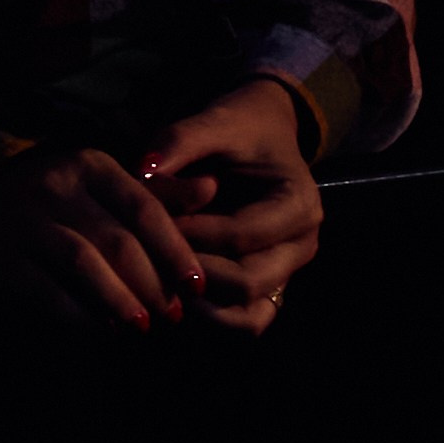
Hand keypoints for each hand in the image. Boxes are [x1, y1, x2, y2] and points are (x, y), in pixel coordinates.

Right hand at [0, 144, 208, 334]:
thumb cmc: (62, 198)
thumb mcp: (106, 184)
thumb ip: (158, 194)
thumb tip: (212, 187)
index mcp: (90, 164)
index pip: (143, 207)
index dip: (175, 250)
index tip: (196, 287)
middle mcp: (55, 185)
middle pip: (117, 240)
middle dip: (151, 284)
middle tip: (171, 317)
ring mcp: (24, 219)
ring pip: (83, 263)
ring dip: (118, 301)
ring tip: (140, 328)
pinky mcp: (0, 256)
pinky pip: (47, 292)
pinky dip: (79, 318)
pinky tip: (101, 335)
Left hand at [137, 79, 321, 336]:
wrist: (264, 133)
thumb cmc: (240, 126)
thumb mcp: (215, 121)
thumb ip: (181, 141)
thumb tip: (141, 172)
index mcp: (299, 204)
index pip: (240, 234)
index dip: (190, 232)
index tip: (148, 222)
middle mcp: (302, 246)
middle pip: (246, 282)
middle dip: (192, 271)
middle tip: (147, 256)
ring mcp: (288, 273)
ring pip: (247, 315)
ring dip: (200, 304)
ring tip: (158, 280)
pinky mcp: (270, 289)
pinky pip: (245, 321)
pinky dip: (211, 316)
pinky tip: (174, 294)